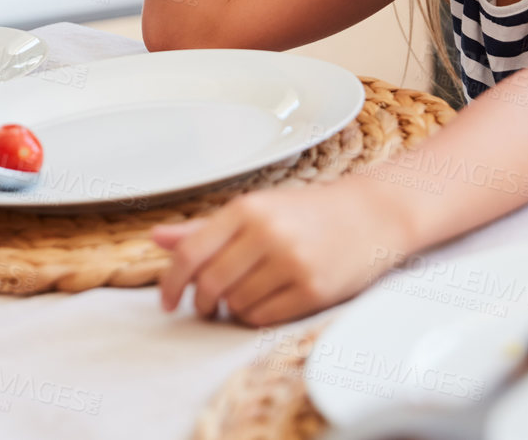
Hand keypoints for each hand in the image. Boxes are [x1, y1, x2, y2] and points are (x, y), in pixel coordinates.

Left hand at [153, 178, 412, 324]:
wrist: (371, 215)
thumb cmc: (307, 213)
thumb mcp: (254, 210)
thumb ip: (204, 228)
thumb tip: (157, 238)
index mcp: (248, 210)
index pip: (191, 253)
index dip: (170, 282)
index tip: (166, 301)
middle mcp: (268, 234)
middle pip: (210, 284)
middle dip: (201, 302)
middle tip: (205, 305)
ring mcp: (292, 263)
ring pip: (236, 304)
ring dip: (231, 308)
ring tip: (245, 294)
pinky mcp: (313, 290)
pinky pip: (264, 318)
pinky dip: (255, 317)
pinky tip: (265, 302)